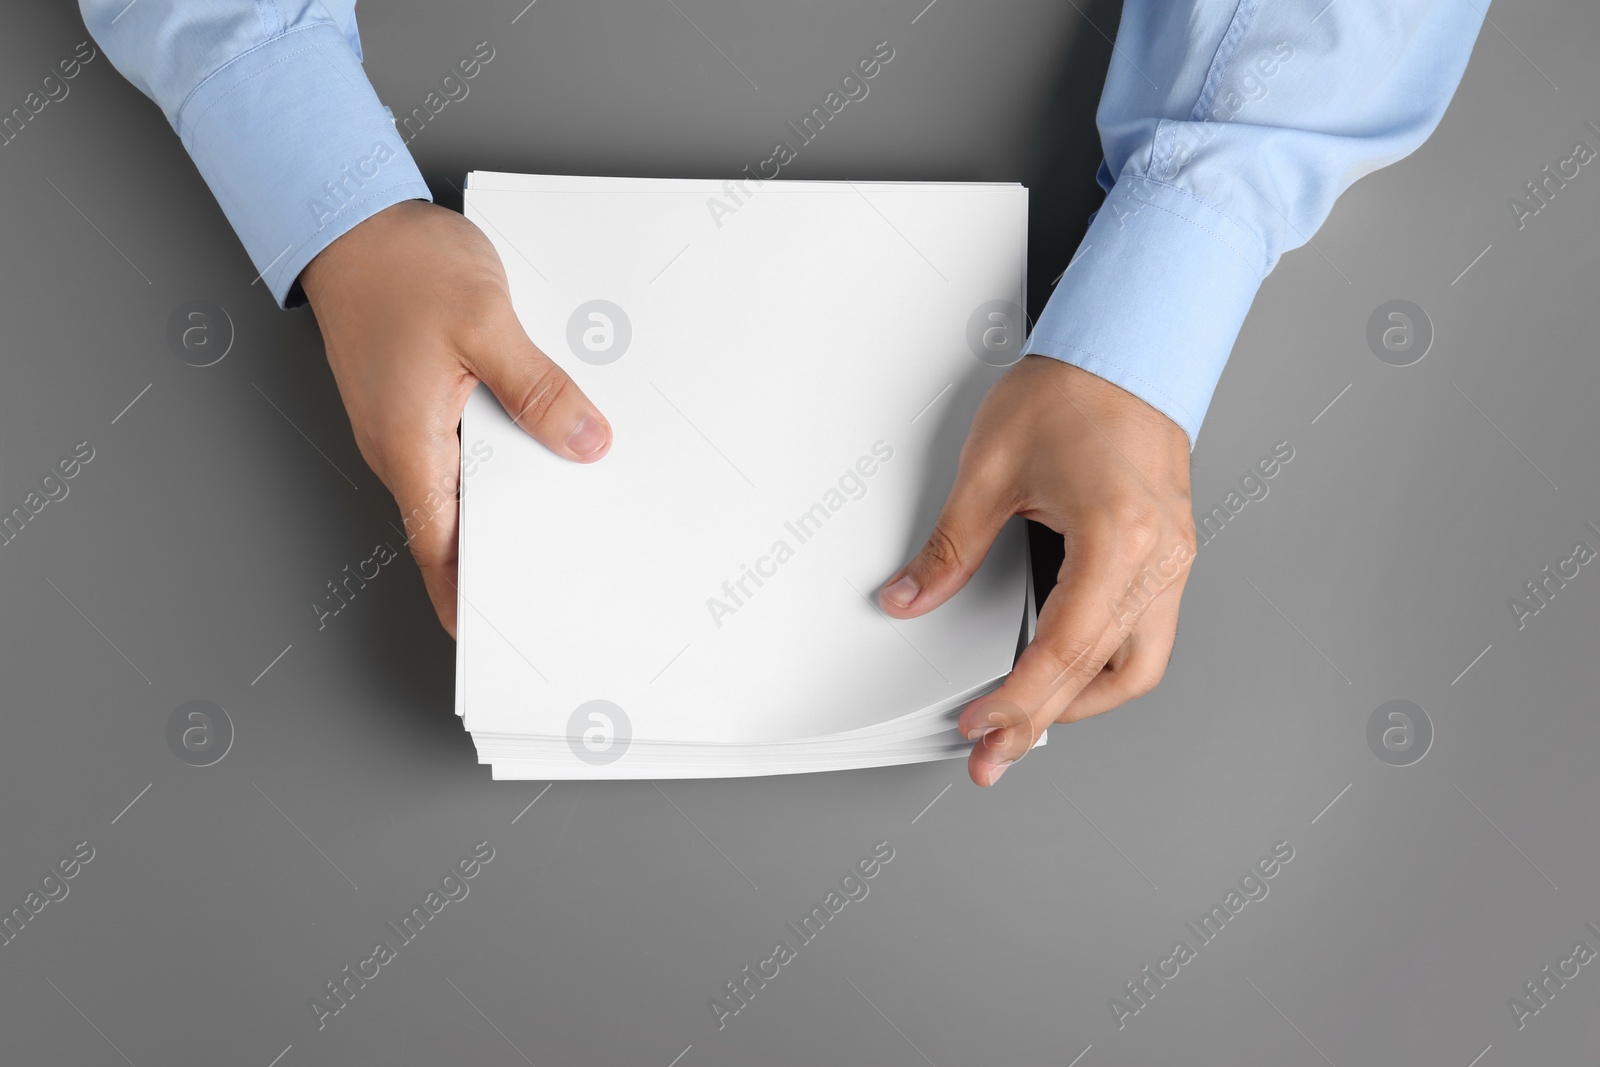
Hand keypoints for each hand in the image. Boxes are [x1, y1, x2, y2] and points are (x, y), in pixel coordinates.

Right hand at [300, 200, 611, 635]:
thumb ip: (538, 391)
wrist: (350, 214)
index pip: (440, 551)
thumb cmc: (401, 266)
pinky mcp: (416, 397)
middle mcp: (401, 446)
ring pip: (465, 484)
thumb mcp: (485, 326)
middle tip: (565, 579)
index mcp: (409, 447)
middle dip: (507, 555)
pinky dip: (502, 454)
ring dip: (510, 501)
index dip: (468, 600)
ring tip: (570, 515)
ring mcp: (406, 422)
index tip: (501, 635)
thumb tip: (586, 443)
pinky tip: (544, 441)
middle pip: (457, 526)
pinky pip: (464, 444)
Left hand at [878, 356, 1195, 785]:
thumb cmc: (1072, 390)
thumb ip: (949, 547)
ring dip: (1082, 702)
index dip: (1016, 698)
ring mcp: (1173, 558)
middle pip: (1101, 673)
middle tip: (996, 752)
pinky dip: (1103, 666)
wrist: (1126, 346)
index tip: (979, 726)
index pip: (1063, 649)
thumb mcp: (990, 470)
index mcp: (1116, 537)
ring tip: (1028, 722)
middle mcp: (1158, 557)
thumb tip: (910, 596)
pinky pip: (1147, 635)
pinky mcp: (1171, 554)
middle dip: (1042, 720)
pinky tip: (1065, 676)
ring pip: (1138, 667)